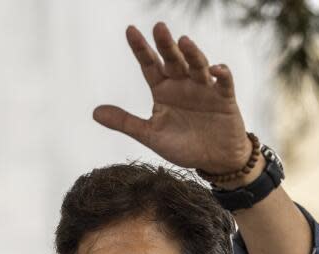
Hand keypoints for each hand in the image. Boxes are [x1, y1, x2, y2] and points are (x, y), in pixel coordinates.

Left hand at [94, 22, 252, 173]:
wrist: (213, 160)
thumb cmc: (182, 146)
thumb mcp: (150, 136)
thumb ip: (125, 123)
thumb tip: (94, 112)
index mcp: (163, 90)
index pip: (149, 65)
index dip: (140, 48)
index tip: (130, 30)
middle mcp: (182, 84)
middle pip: (172, 60)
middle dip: (165, 44)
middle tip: (158, 27)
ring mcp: (204, 89)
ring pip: (197, 65)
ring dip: (192, 53)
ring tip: (183, 41)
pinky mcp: (225, 98)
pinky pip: (224, 83)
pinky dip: (221, 74)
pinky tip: (215, 69)